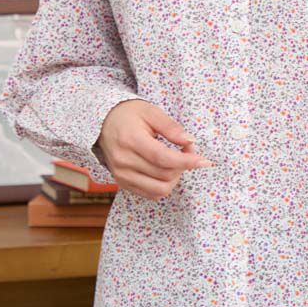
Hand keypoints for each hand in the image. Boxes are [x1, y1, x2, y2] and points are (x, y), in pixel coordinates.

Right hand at [95, 99, 213, 199]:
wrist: (103, 123)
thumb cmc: (128, 115)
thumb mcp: (150, 112)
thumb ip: (171, 127)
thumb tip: (189, 142)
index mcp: (131, 140)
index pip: (163, 158)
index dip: (186, 161)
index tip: (204, 161)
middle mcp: (124, 161)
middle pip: (164, 175)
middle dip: (183, 166)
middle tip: (187, 150)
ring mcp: (121, 175)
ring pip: (159, 189)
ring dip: (175, 178)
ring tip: (176, 162)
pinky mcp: (122, 183)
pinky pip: (151, 194)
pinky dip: (164, 185)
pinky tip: (165, 170)